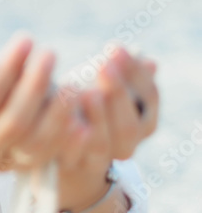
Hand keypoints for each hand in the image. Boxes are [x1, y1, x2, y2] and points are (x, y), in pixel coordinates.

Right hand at [0, 32, 87, 172]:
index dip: (9, 69)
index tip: (25, 39)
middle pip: (14, 122)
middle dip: (36, 86)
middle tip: (50, 53)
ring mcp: (1, 162)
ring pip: (35, 143)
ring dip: (58, 113)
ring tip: (72, 83)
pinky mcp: (21, 166)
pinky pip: (50, 154)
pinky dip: (68, 136)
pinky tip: (80, 112)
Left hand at [54, 47, 158, 206]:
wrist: (62, 138)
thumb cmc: (89, 97)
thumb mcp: (106, 80)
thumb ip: (125, 72)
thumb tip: (148, 61)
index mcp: (145, 121)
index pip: (149, 96)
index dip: (134, 72)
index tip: (115, 47)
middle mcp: (127, 145)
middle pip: (129, 125)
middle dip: (117, 93)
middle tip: (102, 64)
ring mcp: (100, 159)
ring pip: (101, 143)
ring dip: (94, 116)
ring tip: (85, 91)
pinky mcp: (71, 164)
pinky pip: (70, 155)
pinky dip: (68, 137)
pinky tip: (63, 116)